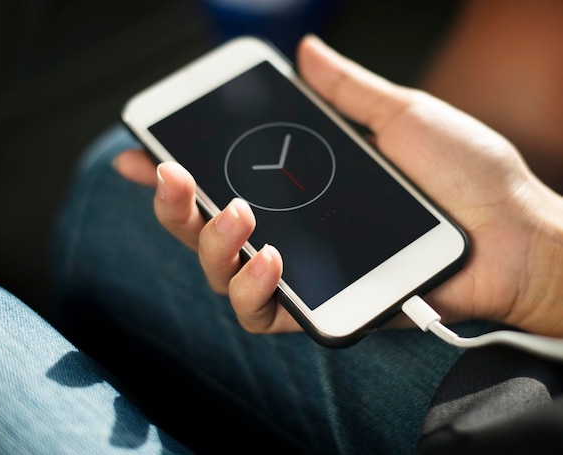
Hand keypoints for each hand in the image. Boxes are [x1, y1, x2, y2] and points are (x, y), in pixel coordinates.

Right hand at [116, 35, 562, 336]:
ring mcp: (298, 272)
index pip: (219, 178)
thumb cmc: (466, 177)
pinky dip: (250, 288)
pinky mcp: (316, 308)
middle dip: (171, 204)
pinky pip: (260, 312)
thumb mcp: (401, 116)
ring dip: (209, 243)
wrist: (511, 233)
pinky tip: (267, 256)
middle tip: (171, 174)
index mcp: (297, 187)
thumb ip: (346, 90)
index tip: (141, 151)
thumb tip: (307, 50)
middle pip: (201, 228)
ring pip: (219, 272)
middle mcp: (287, 229)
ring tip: (234, 214)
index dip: (172, 170)